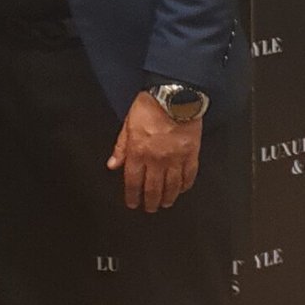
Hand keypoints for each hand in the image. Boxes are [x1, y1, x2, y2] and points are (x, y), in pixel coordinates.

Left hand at [107, 92, 200, 211]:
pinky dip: (185, 185)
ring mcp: (176, 159)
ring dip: (167, 198)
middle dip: (150, 202)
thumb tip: (113, 164)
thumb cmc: (150, 106)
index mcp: (139, 152)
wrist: (175, 95)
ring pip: (171, 186)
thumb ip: (121, 146)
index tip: (133, 204)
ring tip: (165, 203)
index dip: (132, 196)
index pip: (133, 182)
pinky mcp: (191, 154)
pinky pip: (189, 175)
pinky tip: (182, 189)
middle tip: (150, 209)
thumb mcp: (128, 123)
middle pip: (153, 189)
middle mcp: (157, 160)